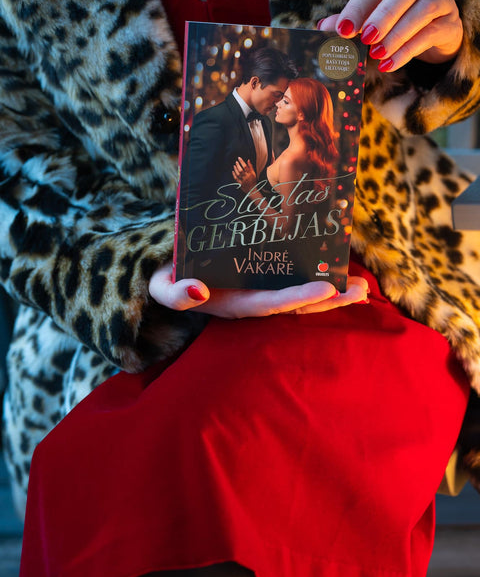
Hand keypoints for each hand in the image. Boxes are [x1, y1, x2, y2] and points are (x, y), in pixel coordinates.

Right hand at [149, 263, 368, 317]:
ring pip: (301, 295)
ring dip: (331, 293)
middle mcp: (253, 300)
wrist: (168, 272)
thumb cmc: (166, 276)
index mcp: (234, 303)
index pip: (270, 303)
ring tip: (361, 286)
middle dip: (328, 299)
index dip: (297, 297)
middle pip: (296, 304)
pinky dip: (318, 279)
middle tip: (360, 289)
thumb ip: (174, 292)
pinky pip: (295, 281)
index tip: (325, 289)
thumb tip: (199, 290)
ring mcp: (260, 291)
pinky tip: (340, 272)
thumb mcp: (161, 285)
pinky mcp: (263, 280)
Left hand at [232, 157, 256, 191]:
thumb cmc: (253, 180)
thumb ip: (251, 167)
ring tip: (234, 165)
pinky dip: (234, 174)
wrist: (252, 190)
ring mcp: (243, 180)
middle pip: (241, 170)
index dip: (242, 162)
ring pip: (238, 174)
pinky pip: (236, 178)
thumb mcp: (254, 173)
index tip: (239, 158)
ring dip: (235, 169)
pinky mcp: (240, 184)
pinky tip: (233, 171)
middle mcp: (247, 177)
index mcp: (251, 174)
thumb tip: (248, 160)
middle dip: (238, 165)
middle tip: (236, 162)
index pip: (245, 166)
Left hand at [318, 0, 462, 71]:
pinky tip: (389, 64)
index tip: (342, 28)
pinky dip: (407, 51)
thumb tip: (322, 27)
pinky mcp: (451, 23)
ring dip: (397, 34)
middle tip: (365, 37)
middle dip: (383, 14)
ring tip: (377, 54)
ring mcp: (442, 0)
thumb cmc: (397, 23)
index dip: (359, 6)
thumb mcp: (372, 21)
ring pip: (423, 10)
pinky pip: (431, 34)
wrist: (435, 36)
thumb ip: (349, 22)